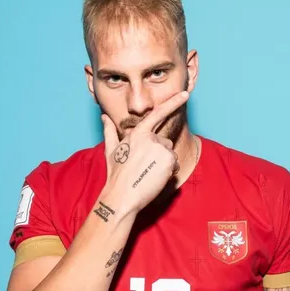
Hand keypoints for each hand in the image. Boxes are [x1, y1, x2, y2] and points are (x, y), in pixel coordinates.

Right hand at [101, 91, 188, 215]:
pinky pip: (174, 164)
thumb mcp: (111, 150)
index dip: (173, 102)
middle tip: (145, 167)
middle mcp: (150, 138)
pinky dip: (168, 172)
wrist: (122, 195)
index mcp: (138, 133)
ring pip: (170, 154)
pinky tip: (156, 178)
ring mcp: (160, 148)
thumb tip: (103, 116)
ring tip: (149, 173)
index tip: (186, 94)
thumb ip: (109, 131)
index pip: (158, 114)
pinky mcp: (168, 160)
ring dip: (164, 164)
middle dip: (159, 154)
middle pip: (165, 143)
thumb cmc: (116, 174)